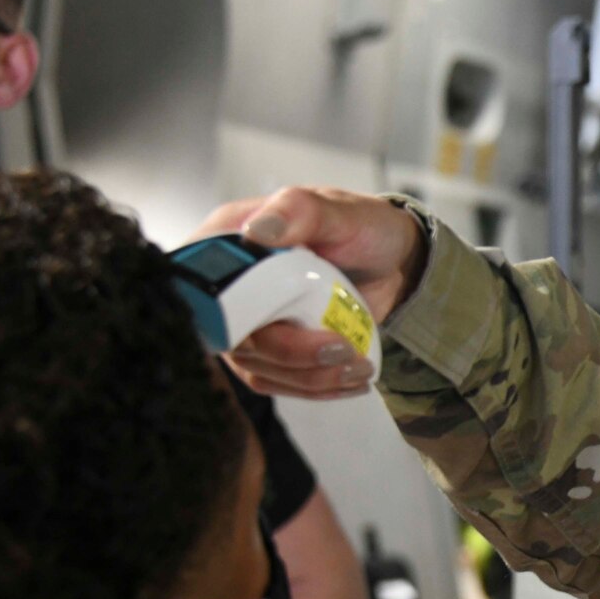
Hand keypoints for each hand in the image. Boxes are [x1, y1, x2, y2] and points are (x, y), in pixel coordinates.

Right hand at [188, 186, 428, 399]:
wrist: (394, 260)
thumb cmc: (361, 227)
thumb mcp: (337, 211)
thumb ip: (299, 212)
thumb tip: (258, 230)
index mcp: (229, 241)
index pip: (205, 284)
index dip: (233, 312)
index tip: (283, 324)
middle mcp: (232, 286)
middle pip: (237, 336)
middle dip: (292, 353)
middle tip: (343, 350)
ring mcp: (252, 322)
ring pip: (261, 368)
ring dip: (312, 377)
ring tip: (360, 367)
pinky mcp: (275, 350)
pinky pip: (282, 381)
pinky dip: (317, 387)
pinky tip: (352, 381)